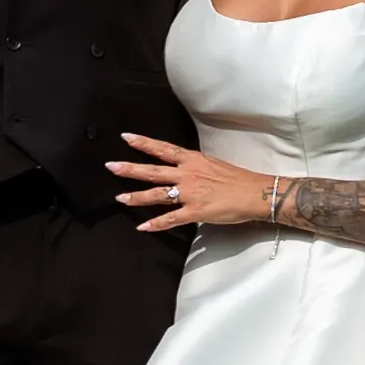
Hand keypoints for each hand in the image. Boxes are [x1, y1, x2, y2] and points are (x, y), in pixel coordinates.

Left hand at [111, 127, 269, 241]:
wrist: (254, 192)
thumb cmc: (236, 178)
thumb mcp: (212, 163)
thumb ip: (193, 166)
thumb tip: (180, 167)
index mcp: (192, 160)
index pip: (163, 149)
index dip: (143, 143)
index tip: (126, 137)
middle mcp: (187, 174)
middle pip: (153, 170)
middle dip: (130, 169)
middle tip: (111, 166)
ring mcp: (190, 193)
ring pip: (157, 194)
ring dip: (137, 197)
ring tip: (120, 198)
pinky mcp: (195, 211)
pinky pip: (171, 218)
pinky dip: (156, 224)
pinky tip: (143, 227)